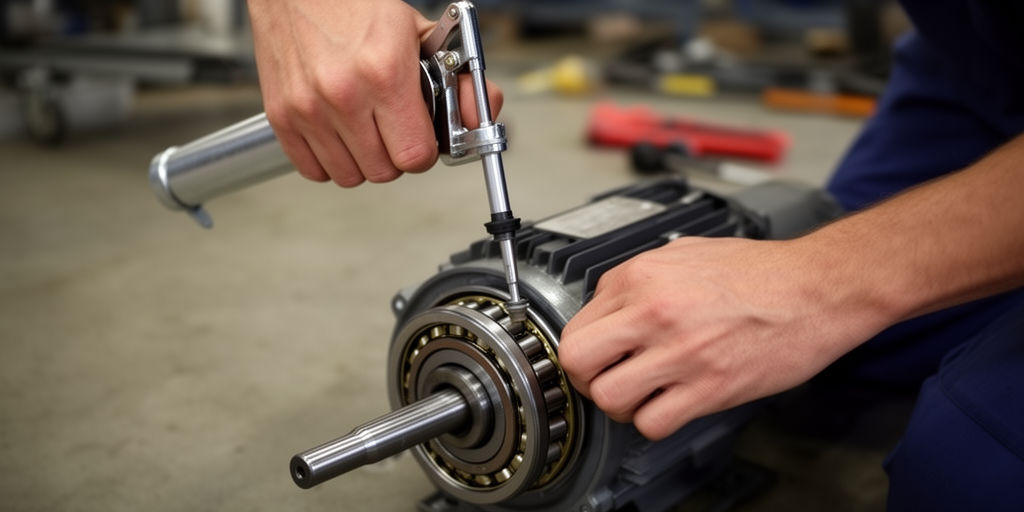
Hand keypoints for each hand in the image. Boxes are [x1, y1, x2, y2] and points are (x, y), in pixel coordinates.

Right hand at [248, 0, 502, 186]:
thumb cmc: (352, 3)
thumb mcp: (419, 32)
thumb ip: (460, 79)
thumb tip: (477, 116)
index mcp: (385, 71)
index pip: (416, 156)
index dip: (425, 151)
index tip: (421, 138)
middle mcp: (343, 93)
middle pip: (384, 171)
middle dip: (396, 155)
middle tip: (394, 128)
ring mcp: (308, 108)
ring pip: (350, 176)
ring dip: (364, 160)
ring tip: (366, 127)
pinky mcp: (280, 116)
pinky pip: (313, 171)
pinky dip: (330, 160)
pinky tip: (339, 133)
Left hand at [558, 237, 888, 440]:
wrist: (817, 288)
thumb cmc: (761, 271)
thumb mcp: (686, 252)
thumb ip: (642, 277)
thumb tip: (614, 301)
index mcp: (642, 277)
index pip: (577, 324)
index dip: (587, 346)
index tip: (600, 355)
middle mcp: (653, 312)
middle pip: (578, 361)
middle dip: (586, 377)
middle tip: (607, 378)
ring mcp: (680, 352)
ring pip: (609, 398)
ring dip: (621, 404)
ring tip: (642, 395)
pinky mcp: (710, 387)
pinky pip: (653, 423)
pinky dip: (655, 423)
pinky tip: (670, 406)